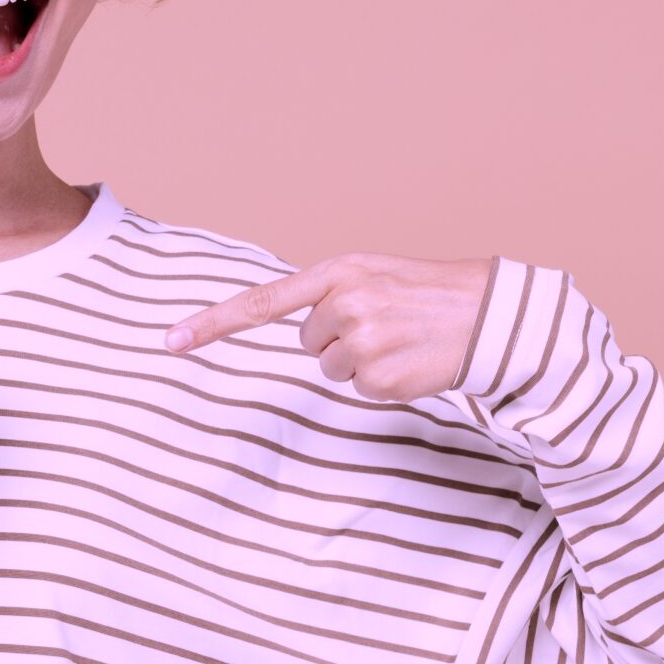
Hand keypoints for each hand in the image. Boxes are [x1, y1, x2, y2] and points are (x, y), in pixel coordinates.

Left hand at [162, 252, 495, 402]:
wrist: (492, 316)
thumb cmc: (430, 294)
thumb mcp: (375, 274)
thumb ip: (331, 294)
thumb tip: (302, 331)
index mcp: (338, 273)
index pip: (262, 302)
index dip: (213, 324)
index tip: (171, 342)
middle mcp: (343, 304)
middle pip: (308, 342)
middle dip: (339, 340)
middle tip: (386, 326)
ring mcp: (361, 342)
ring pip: (331, 369)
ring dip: (362, 363)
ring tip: (402, 342)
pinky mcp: (378, 378)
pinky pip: (360, 390)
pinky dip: (383, 383)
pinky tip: (412, 362)